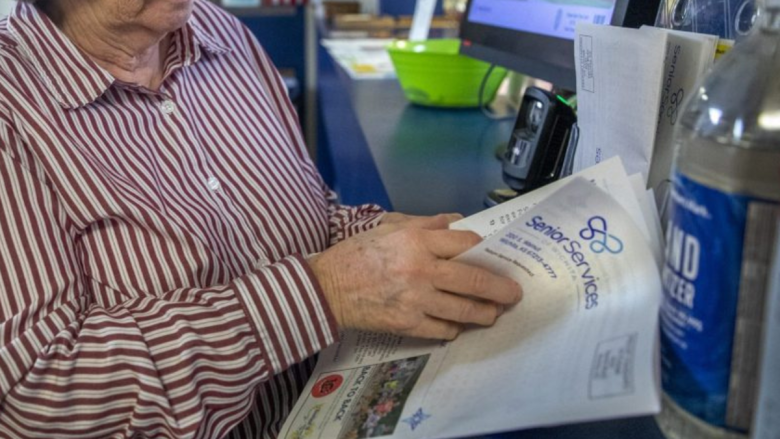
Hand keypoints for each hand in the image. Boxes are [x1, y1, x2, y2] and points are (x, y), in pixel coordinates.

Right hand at [309, 214, 522, 339]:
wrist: (326, 288)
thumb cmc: (356, 254)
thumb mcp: (388, 226)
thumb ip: (425, 223)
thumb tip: (457, 221)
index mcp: (417, 240)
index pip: (465, 243)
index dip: (486, 250)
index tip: (496, 258)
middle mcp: (422, 269)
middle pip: (475, 280)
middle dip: (501, 288)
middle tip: (514, 293)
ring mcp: (417, 299)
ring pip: (465, 310)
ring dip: (485, 313)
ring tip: (493, 314)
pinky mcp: (408, 324)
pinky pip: (443, 329)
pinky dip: (455, 327)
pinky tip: (457, 324)